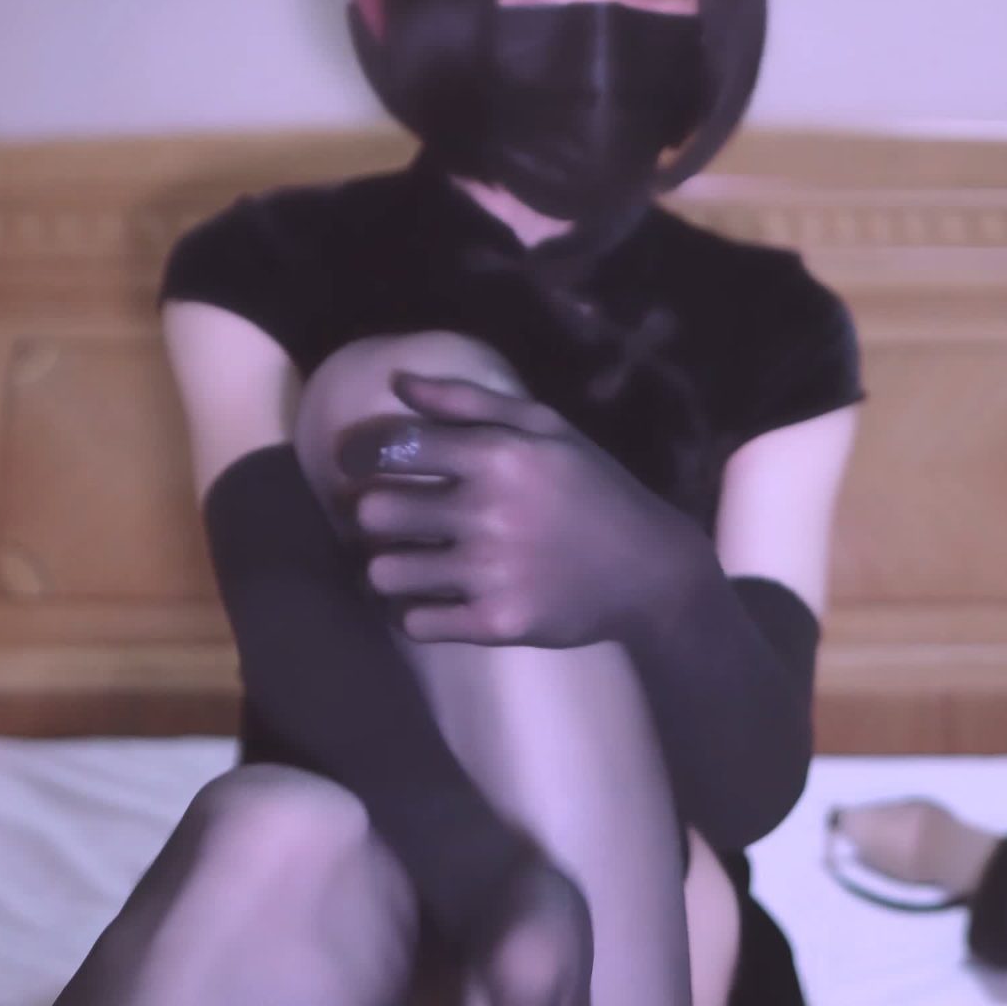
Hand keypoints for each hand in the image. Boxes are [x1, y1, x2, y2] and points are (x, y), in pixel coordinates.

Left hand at [334, 372, 701, 645]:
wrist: (650, 570)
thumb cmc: (593, 488)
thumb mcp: (545, 428)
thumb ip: (468, 402)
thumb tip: (396, 381)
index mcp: (499, 455)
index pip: (394, 448)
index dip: (361, 455)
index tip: (356, 464)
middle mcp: (490, 511)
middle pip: (375, 513)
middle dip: (375, 516)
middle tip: (393, 520)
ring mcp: (493, 572)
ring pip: (384, 572)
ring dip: (390, 567)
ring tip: (413, 562)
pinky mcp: (497, 623)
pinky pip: (414, 622)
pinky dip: (416, 612)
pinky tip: (437, 599)